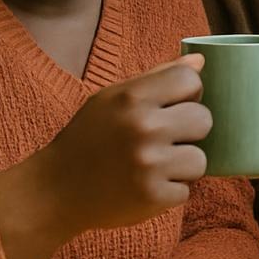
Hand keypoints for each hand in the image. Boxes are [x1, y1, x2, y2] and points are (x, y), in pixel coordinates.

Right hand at [0, 55, 211, 258]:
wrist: (54, 191)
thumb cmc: (88, 138)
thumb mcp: (112, 99)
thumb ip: (157, 77)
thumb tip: (199, 62)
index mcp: (132, 97)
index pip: (191, 80)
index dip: (188, 94)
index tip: (172, 106)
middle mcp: (143, 127)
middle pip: (204, 119)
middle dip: (187, 132)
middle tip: (161, 140)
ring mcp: (149, 164)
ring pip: (199, 159)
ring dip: (180, 166)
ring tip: (152, 166)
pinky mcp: (153, 197)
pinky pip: (186, 190)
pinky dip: (168, 192)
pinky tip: (143, 187)